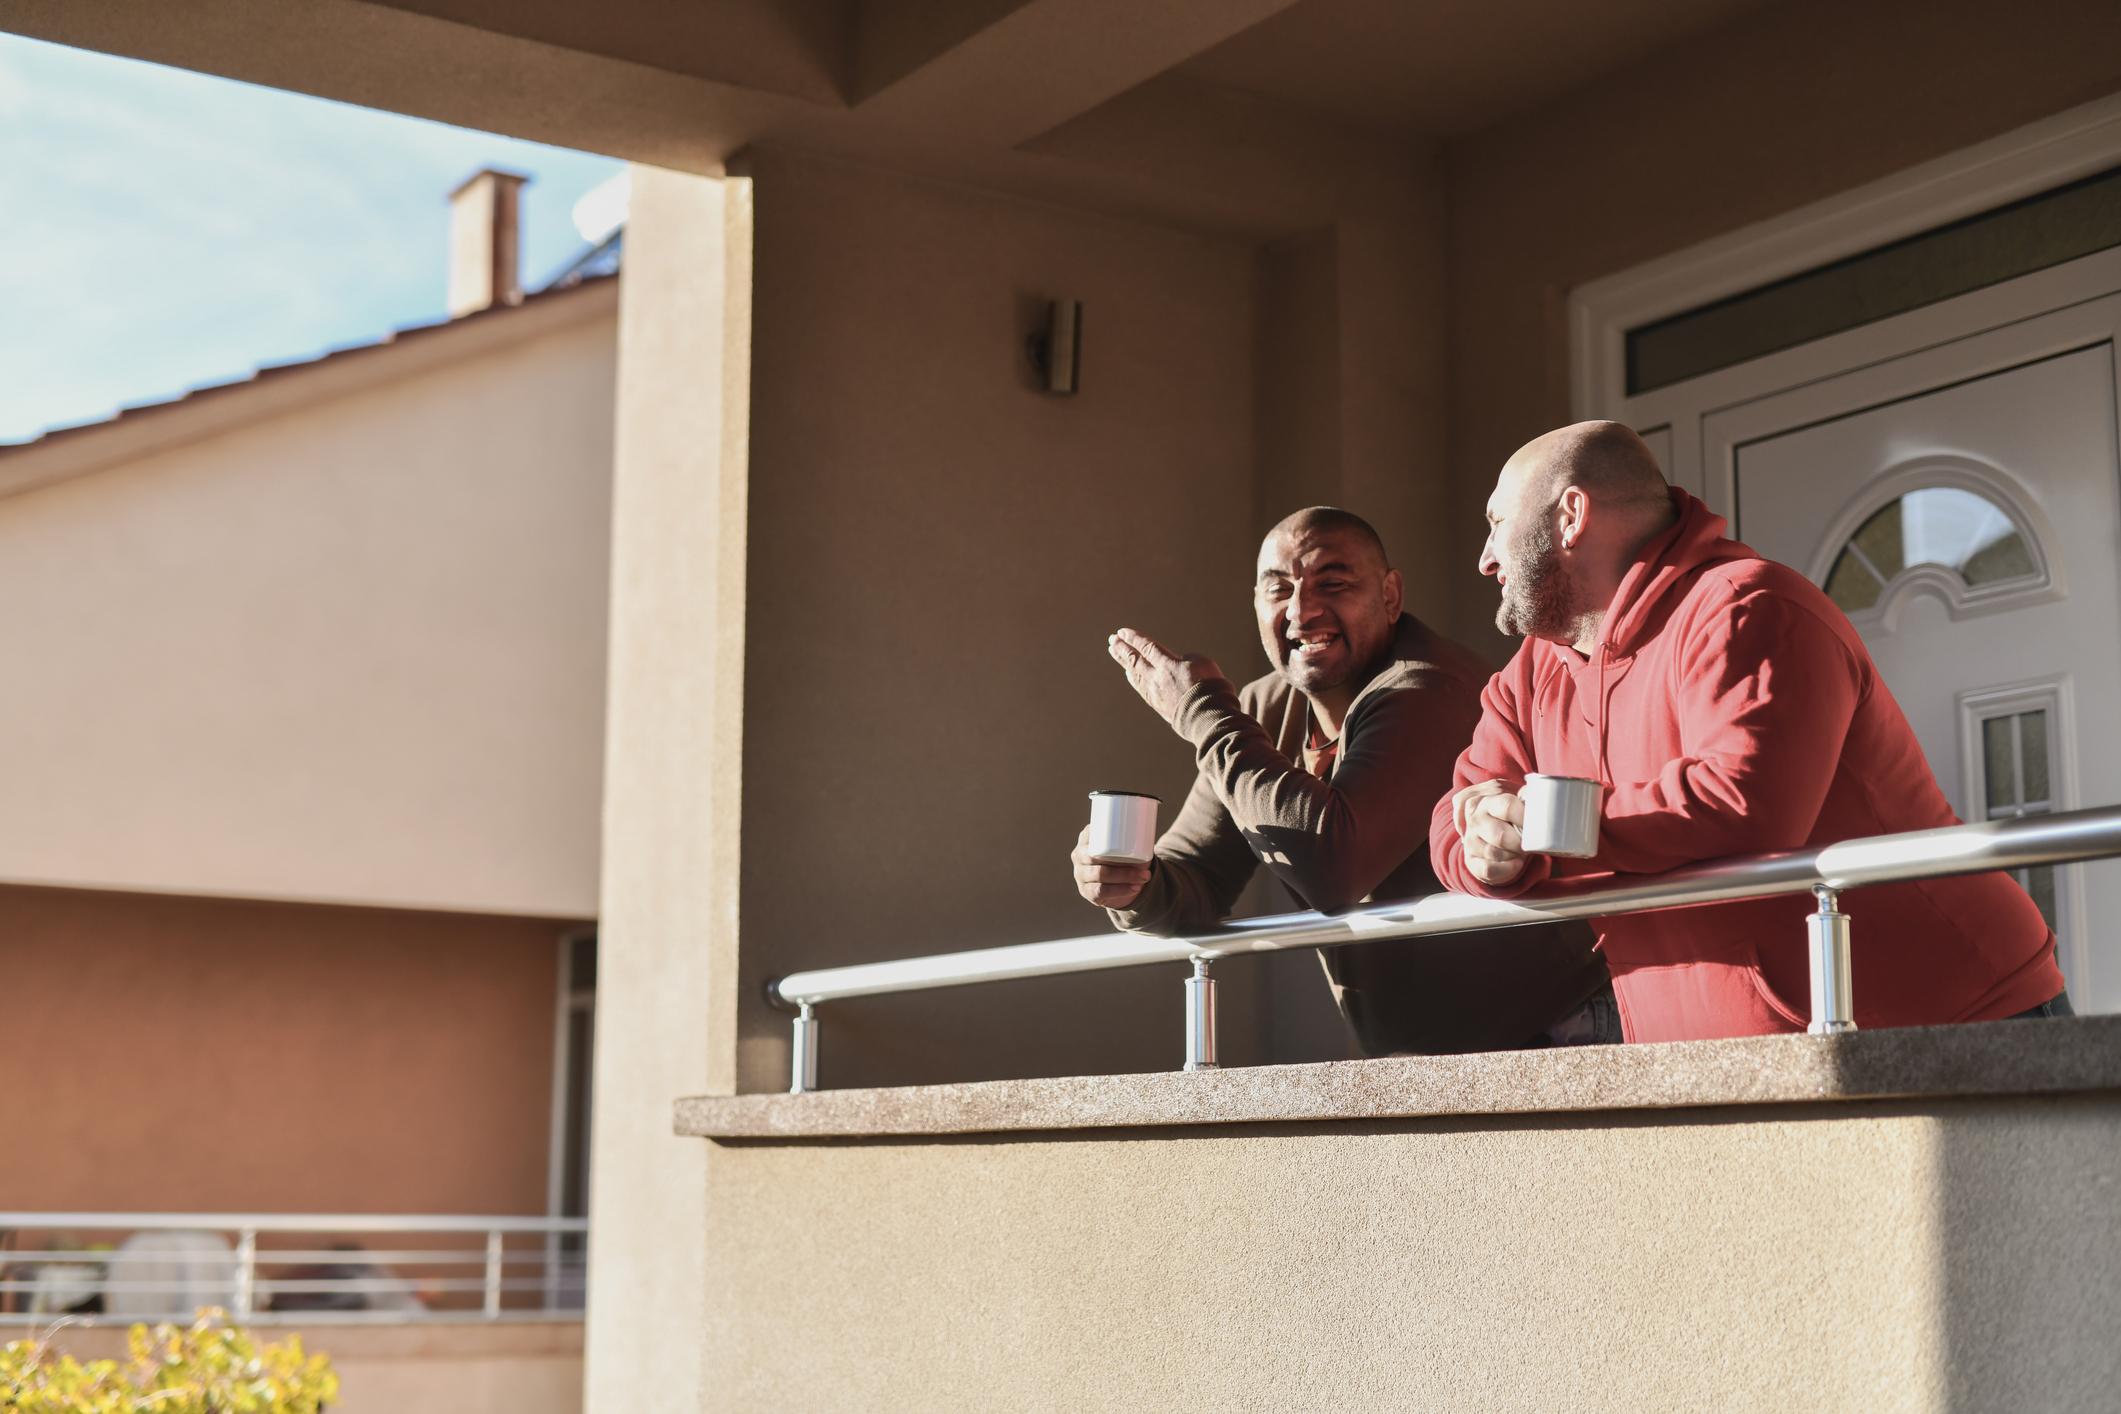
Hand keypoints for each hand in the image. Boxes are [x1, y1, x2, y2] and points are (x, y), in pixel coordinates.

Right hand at [1072, 826, 1150, 909]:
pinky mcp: (1086, 890)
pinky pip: (1100, 891)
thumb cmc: (1124, 856)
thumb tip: (1148, 828)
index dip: (1105, 836)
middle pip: (1095, 857)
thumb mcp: (1127, 844)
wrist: (1122, 881)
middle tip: (1145, 866)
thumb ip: (1133, 834)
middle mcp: (1079, 855)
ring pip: (1100, 874)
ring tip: (1144, 877)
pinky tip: (1134, 888)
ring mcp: (1080, 874)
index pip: (1090, 834)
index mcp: (1086, 838)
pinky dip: (1120, 890)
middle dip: (1122, 863)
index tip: (1125, 839)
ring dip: (1125, 877)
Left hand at [1107, 628, 1224, 725]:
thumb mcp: (1202, 663)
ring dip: (1123, 661)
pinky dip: (1133, 678)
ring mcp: (1155, 692)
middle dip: (1122, 648)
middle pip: (1135, 659)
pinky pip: (1140, 688)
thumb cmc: (1210, 688)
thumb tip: (1176, 662)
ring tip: (1114, 651)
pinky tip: (1128, 674)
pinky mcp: (1157, 704)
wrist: (1208, 717)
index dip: (1134, 639)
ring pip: (1134, 673)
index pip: (1147, 647)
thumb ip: (1185, 659)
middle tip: (1112, 639)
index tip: (1122, 632)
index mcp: (1168, 664)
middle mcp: (1157, 677)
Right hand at [1453, 779, 1526, 886]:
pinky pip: (1489, 869)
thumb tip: (1541, 796)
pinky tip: (1516, 864)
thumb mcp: (1514, 800)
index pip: (1507, 806)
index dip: (1525, 818)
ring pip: (1495, 853)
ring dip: (1514, 855)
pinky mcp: (1472, 861)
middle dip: (1519, 843)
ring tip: (1521, 851)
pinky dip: (1507, 869)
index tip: (1536, 825)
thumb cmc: (1509, 816)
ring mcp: (1470, 841)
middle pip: (1501, 835)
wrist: (1493, 834)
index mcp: (1486, 800)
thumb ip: (1526, 796)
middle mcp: (1475, 819)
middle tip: (1529, 842)